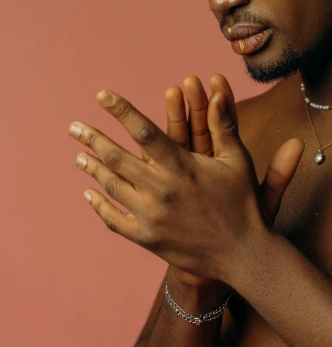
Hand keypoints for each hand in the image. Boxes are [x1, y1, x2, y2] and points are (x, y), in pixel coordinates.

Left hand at [69, 79, 303, 286]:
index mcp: (182, 167)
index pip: (144, 131)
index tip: (102, 95)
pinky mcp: (147, 239)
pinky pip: (114, 220)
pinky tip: (89, 194)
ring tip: (79, 155)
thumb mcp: (237, 159)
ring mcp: (151, 216)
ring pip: (112, 186)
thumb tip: (217, 92)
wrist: (243, 254)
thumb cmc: (242, 202)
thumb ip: (222, 125)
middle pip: (117, 158)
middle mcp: (161, 190)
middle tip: (74, 126)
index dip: (121, 111)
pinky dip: (99, 205)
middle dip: (93, 139)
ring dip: (93, 168)